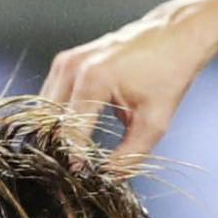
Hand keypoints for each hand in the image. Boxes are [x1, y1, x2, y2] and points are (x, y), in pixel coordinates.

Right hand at [46, 9, 217, 169]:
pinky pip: (50, 97)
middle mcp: (72, 67)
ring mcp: (65, 61)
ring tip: (74, 155)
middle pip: (49, 121)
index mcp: (93, 79)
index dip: (72, 159)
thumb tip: (107, 181)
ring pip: (44, 110)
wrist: (173, 37)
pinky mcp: (64, 61)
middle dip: (59, 147)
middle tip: (75, 170)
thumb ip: (130, 155)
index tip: (80, 179)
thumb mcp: (154, 122)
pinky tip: (74, 134)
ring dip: (55, 132)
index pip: (69, 131)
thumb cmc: (168, 76)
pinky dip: (57, 117)